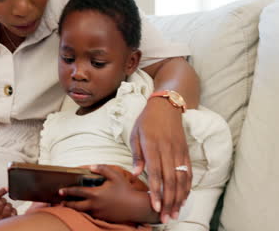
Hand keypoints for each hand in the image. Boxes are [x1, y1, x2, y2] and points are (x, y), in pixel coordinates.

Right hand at [0, 187, 16, 223]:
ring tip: (6, 209)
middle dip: (4, 200)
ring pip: (8, 206)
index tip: (5, 188)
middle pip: (1, 201)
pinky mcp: (8, 222)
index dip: (0, 191)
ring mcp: (0, 220)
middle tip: (3, 203)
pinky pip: (13, 211)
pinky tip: (10, 213)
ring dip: (9, 205)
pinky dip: (13, 210)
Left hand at [59, 165, 139, 223]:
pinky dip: (84, 212)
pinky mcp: (102, 218)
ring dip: (74, 208)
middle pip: (76, 206)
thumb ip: (102, 169)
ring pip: (82, 212)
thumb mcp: (115, 176)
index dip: (67, 191)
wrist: (135, 207)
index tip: (60, 190)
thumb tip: (91, 166)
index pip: (77, 192)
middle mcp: (95, 205)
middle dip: (67, 203)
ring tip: (68, 205)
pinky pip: (90, 215)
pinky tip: (82, 209)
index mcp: (96, 194)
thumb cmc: (125, 190)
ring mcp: (98, 213)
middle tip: (60, 201)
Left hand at [130, 98, 191, 222]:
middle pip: (170, 180)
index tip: (155, 206)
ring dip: (179, 197)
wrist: (167, 106)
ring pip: (181, 179)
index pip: (156, 173)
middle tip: (165, 217)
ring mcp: (179, 152)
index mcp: (153, 147)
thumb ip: (137, 155)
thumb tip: (136, 174)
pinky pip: (188, 172)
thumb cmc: (147, 121)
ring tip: (175, 212)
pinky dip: (187, 187)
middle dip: (168, 201)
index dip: (156, 191)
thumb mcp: (135, 134)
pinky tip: (184, 198)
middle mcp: (168, 151)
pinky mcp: (185, 152)